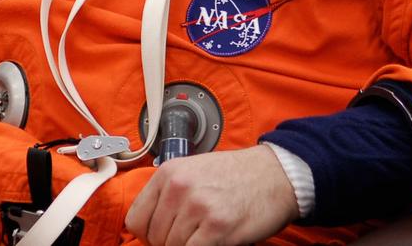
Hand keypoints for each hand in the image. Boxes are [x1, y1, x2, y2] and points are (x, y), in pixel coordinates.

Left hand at [125, 145, 298, 245]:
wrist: (276, 175)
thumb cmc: (236, 176)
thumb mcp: (194, 172)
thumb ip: (169, 194)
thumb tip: (148, 228)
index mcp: (169, 173)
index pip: (136, 219)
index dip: (148, 234)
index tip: (163, 235)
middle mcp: (179, 187)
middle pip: (155, 238)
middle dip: (170, 243)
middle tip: (193, 235)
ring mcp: (198, 207)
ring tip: (207, 235)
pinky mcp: (216, 227)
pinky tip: (215, 240)